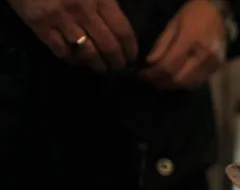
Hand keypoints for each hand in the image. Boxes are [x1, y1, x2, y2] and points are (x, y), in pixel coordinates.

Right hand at [8, 0, 137, 71]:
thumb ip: (107, 0)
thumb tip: (120, 23)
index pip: (122, 30)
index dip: (130, 48)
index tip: (133, 57)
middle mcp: (83, 10)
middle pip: (108, 46)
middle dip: (117, 61)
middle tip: (119, 67)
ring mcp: (61, 20)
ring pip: (87, 53)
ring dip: (97, 65)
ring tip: (102, 68)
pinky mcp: (40, 26)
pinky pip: (62, 52)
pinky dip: (72, 60)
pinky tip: (77, 61)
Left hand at [140, 0, 225, 88]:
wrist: (217, 11)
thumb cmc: (193, 14)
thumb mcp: (173, 24)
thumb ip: (162, 44)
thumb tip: (150, 63)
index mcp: (191, 40)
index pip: (168, 65)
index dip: (153, 73)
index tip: (142, 74)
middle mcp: (204, 55)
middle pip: (179, 79)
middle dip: (161, 82)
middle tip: (150, 80)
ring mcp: (213, 63)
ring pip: (189, 84)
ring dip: (172, 85)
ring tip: (161, 81)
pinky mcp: (217, 68)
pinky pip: (198, 82)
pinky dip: (184, 84)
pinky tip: (175, 79)